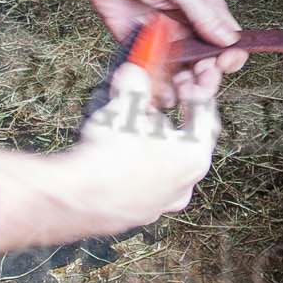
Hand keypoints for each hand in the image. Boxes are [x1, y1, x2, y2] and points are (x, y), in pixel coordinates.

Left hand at [0, 0, 248, 90]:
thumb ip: (203, 12)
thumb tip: (230, 39)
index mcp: (203, 7)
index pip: (227, 40)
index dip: (230, 57)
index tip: (223, 66)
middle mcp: (186, 26)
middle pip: (207, 63)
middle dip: (207, 79)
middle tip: (198, 86)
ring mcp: (163, 38)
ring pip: (182, 73)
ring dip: (185, 88)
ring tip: (181, 93)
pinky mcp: (138, 46)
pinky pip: (153, 73)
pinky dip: (158, 88)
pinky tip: (160, 95)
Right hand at [0, 64, 220, 255]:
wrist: (76, 199)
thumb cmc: (109, 152)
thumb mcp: (125, 105)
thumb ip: (135, 82)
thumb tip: (134, 70)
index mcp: (194, 156)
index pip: (206, 115)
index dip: (194, 90)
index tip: (182, 79)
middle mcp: (185, 184)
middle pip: (188, 139)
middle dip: (173, 114)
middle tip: (159, 97)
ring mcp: (163, 202)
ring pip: (167, 161)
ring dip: (156, 138)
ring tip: (135, 121)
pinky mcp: (140, 212)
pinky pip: (147, 179)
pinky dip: (140, 161)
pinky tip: (119, 149)